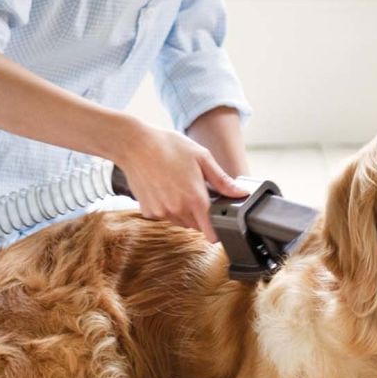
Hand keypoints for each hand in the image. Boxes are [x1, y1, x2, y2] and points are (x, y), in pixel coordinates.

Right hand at [115, 123, 247, 241]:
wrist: (135, 144)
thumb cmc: (169, 146)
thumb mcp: (202, 158)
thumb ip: (222, 180)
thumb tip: (241, 193)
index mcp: (196, 199)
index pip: (211, 233)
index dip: (217, 231)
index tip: (218, 225)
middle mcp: (178, 210)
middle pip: (195, 226)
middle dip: (199, 214)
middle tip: (195, 191)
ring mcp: (162, 212)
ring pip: (179, 221)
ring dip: (182, 211)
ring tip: (177, 186)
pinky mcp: (148, 211)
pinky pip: (163, 215)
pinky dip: (166, 207)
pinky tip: (163, 188)